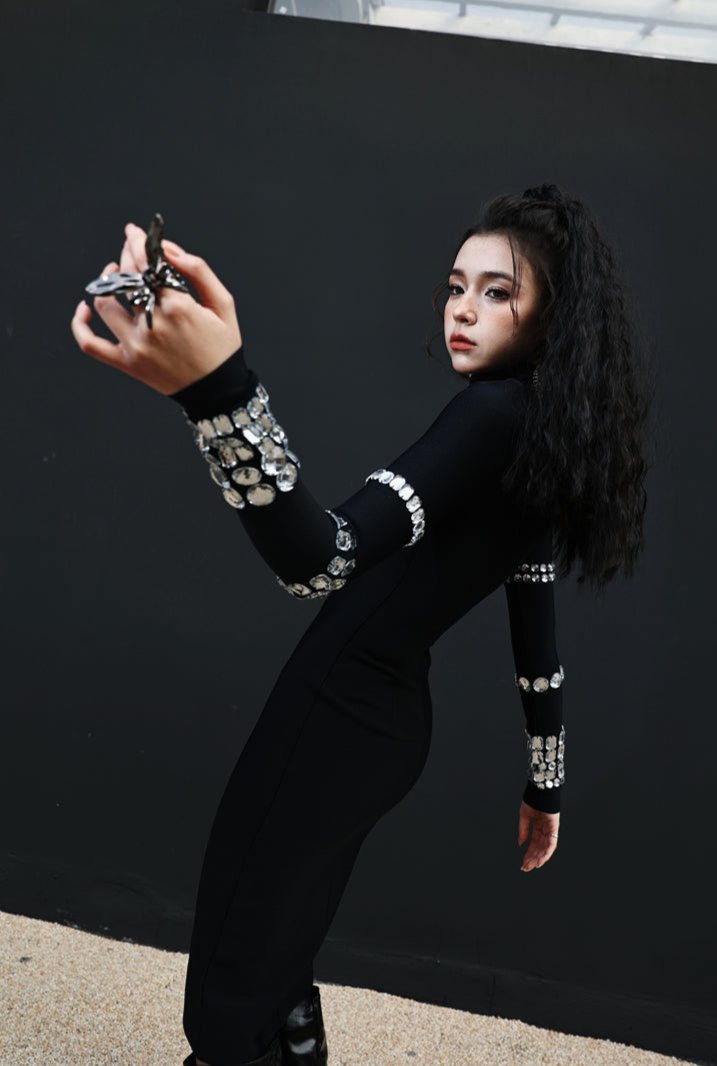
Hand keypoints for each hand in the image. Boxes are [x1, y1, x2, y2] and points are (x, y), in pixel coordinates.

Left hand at [70, 221, 242, 395]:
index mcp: (178, 308)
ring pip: (106, 304)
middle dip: (127, 255)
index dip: (138, 243)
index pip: (148, 265)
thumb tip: (169, 250)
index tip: (135, 232)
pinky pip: (90, 344)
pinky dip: (80, 326)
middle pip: (127, 279)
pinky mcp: (126, 363)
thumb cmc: (222, 347)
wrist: (217, 391)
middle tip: (130, 245)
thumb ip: (198, 270)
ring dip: (106, 282)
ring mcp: (136, 346)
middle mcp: (153, 325)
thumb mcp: (223, 304)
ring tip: (114, 273)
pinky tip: (83, 309)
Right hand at [518, 800, 559, 871]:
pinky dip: (546, 853)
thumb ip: (523, 830)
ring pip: (545, 849)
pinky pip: (551, 844)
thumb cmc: (533, 800)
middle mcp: (545, 830)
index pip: (534, 844)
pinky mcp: (554, 828)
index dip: (528, 853)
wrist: (540, 789)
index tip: (523, 863)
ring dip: (538, 858)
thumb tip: (521, 843)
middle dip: (532, 859)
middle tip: (525, 868)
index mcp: (538, 826)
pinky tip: (540, 860)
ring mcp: (550, 829)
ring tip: (531, 866)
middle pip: (539, 848)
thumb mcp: (524, 816)